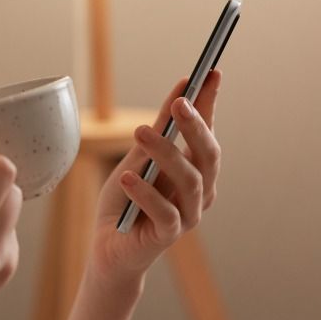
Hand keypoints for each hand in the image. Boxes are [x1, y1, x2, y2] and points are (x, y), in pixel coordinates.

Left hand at [88, 69, 222, 286]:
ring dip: (165, 153)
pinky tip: (127, 177)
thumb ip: (160, 127)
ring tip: (140, 131)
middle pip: (207, 155)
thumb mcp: (138, 156)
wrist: (109, 247)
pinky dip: (145, 192)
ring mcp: (188, 214)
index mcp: (196, 168)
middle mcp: (200, 191)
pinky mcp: (168, 235)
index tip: (211, 71)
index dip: (210, 102)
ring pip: (188, 180)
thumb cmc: (125, 199)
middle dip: (195, 125)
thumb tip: (181, 88)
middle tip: (179, 101)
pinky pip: (164, 212)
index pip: (207, 130)